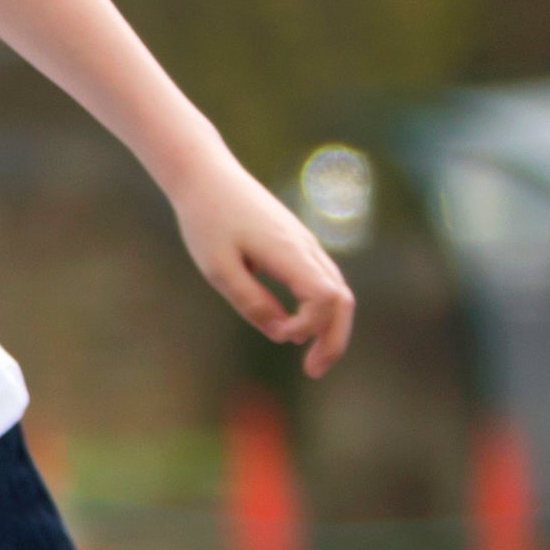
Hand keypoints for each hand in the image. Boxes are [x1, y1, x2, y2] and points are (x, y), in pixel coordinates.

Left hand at [177, 163, 356, 376]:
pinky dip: (319, 310)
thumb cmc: (207, 220)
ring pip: (337, 291)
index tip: (279, 333)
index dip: (311, 325)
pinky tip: (297, 329)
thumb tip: (281, 334)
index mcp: (290, 251)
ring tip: (312, 361)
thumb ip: (250, 301)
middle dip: (334, 339)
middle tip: (315, 372)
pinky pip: (321, 282)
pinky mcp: (297, 245)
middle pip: (343, 299)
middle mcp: (306, 248)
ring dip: (329, 328)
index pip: (326, 297)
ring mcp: (306, 245)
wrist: (207, 177)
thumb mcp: (217, 267)